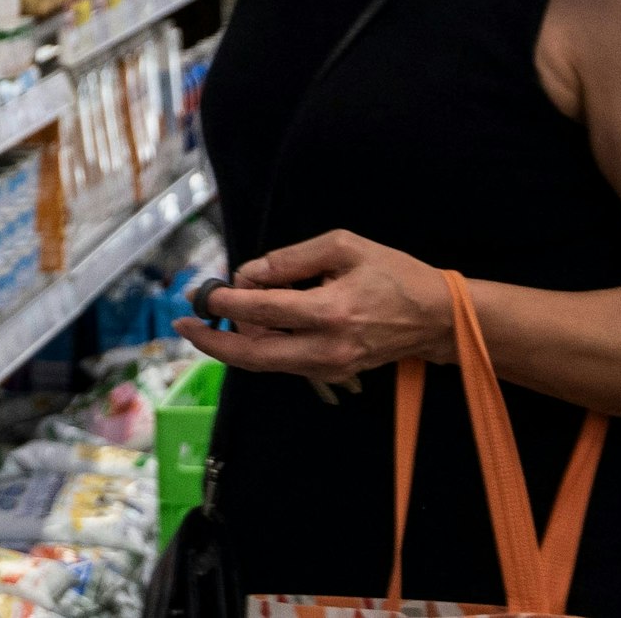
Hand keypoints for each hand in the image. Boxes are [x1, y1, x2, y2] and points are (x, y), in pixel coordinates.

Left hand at [173, 230, 453, 381]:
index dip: (227, 300)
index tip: (202, 290)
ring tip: (208, 319)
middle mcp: (326, 348)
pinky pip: (283, 363)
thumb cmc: (393, 274)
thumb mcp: (343, 247)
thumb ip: (291, 259)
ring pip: (265, 363)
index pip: (264, 310)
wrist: (437, 318)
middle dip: (213, 341)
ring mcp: (329, 367)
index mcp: (331, 312)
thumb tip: (249, 274)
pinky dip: (257, 347)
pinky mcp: (332, 373)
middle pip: (254, 354)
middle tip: (182, 325)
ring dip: (233, 343)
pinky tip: (242, 328)